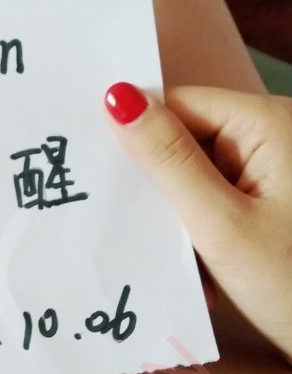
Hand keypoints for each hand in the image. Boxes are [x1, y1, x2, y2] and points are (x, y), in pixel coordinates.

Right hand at [104, 83, 291, 362]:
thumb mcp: (221, 224)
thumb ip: (168, 160)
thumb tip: (117, 98)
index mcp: (268, 123)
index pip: (178, 105)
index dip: (136, 135)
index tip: (99, 175)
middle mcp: (275, 135)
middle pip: (188, 140)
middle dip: (161, 189)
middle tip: (132, 228)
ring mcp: (277, 170)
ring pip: (200, 177)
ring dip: (182, 221)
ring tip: (179, 263)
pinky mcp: (276, 201)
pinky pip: (222, 201)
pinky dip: (206, 234)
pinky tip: (206, 275)